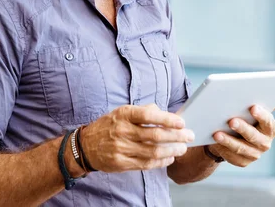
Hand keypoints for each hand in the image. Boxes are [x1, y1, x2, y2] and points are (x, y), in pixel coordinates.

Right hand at [80, 104, 194, 172]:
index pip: (149, 115)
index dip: (167, 119)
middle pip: (155, 135)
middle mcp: (122, 131)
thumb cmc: (109, 125)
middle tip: (189, 136)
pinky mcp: (121, 163)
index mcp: (124, 114)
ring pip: (153, 151)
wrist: (86, 146)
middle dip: (176, 136)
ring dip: (172, 150)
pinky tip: (169, 158)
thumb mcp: (122, 112)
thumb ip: (143, 111)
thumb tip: (165, 113)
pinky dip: (161, 161)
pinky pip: (146, 164)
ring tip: (182, 148)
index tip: (182, 122)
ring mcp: (121, 148)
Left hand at [209, 101, 274, 167]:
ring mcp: (254, 154)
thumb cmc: (244, 118)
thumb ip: (263, 104)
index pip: (268, 122)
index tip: (253, 107)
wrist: (233, 136)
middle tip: (231, 121)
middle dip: (242, 128)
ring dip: (228, 140)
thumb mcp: (252, 111)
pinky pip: (232, 156)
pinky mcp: (243, 162)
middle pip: (254, 136)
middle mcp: (264, 143)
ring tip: (217, 134)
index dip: (262, 116)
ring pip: (241, 148)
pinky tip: (215, 142)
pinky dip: (223, 149)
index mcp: (270, 129)